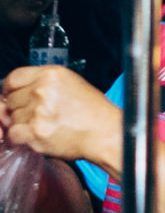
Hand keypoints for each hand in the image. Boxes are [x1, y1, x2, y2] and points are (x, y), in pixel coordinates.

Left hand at [0, 67, 117, 171]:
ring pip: (11, 118)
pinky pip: (13, 134)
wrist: (104, 132)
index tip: (13, 96)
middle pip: (11, 100)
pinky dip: (20, 138)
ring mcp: (38, 112)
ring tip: (40, 126)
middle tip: (34, 115)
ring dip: (21, 124)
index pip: (13, 78)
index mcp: (51, 75)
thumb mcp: (70, 83)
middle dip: (19, 108)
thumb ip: (42, 82)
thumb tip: (16, 90)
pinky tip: (35, 135)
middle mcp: (42, 91)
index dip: (10, 89)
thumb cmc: (91, 110)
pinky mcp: (36, 133)